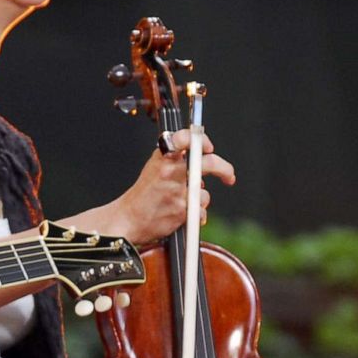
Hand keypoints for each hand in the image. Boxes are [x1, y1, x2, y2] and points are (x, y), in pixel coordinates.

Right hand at [114, 129, 234, 245]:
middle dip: (224, 169)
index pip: (185, 138)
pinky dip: (195, 214)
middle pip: (209, 163)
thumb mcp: (154, 168)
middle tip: (228, 176)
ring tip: (180, 203)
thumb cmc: (142, 195)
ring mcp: (178, 190)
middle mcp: (170, 170)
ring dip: (198, 199)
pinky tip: (180, 214)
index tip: (208, 147)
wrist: (128, 218)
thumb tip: (202, 158)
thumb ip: (175, 160)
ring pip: (204, 193)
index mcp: (162, 157)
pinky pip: (201, 211)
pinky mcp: (183, 210)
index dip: (201, 140)